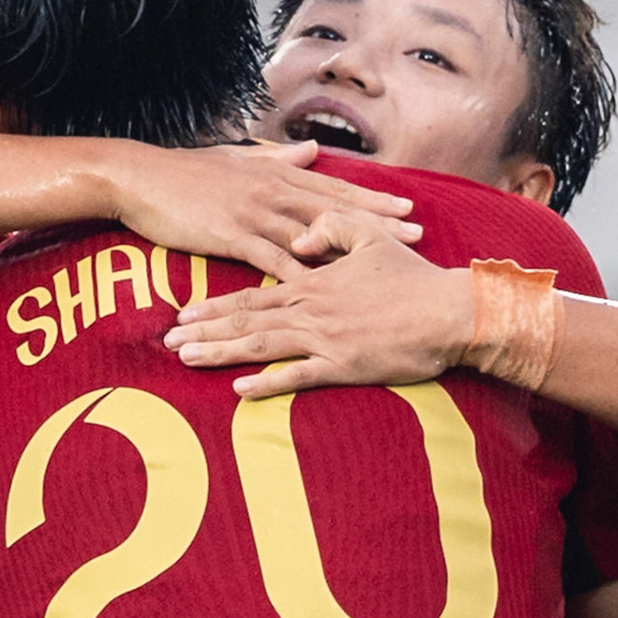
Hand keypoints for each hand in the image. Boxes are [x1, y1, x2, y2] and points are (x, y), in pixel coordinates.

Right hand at [105, 140, 417, 282]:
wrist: (140, 177)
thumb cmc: (185, 172)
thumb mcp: (237, 158)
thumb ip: (277, 158)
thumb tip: (311, 150)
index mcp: (276, 173)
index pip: (335, 187)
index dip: (373, 200)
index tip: (408, 207)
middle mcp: (272, 190)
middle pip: (336, 209)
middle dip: (377, 223)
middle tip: (416, 234)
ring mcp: (253, 212)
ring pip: (311, 233)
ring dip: (348, 250)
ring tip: (381, 264)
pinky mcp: (232, 235)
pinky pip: (271, 257)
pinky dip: (297, 272)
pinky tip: (321, 288)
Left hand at [162, 207, 474, 397]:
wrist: (451, 312)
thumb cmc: (414, 278)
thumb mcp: (371, 237)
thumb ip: (330, 227)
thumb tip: (295, 240)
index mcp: (313, 281)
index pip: (252, 294)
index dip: (214, 306)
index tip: (182, 315)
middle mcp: (311, 309)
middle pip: (245, 321)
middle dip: (203, 332)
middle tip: (167, 344)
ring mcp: (325, 338)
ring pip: (260, 346)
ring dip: (221, 353)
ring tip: (187, 361)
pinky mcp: (344, 365)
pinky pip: (297, 376)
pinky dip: (266, 384)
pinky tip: (238, 390)